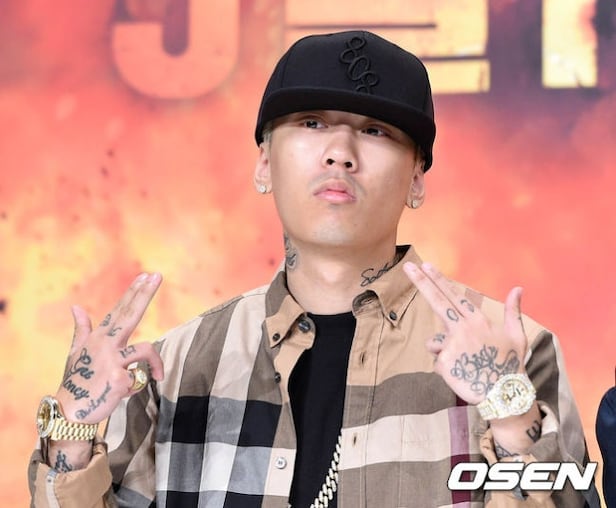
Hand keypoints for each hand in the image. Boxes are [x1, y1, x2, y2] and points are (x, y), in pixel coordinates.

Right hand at [55, 272, 163, 423]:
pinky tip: (123, 394)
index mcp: (99, 337)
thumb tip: (76, 307)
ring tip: (159, 376)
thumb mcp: (77, 353)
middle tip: (158, 275)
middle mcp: (105, 344)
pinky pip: (140, 379)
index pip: (120, 310)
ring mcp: (112, 361)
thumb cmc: (77, 381)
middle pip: (130, 314)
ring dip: (157, 364)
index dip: (134, 291)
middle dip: (145, 294)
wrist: (69, 412)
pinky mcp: (119, 379)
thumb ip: (82, 329)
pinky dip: (136, 387)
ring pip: (146, 349)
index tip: (147, 275)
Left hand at [403, 262, 527, 405]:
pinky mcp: (443, 362)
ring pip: (434, 341)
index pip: (454, 295)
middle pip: (437, 301)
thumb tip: (518, 288)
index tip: (425, 265)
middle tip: (407, 266)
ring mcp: (451, 344)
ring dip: (442, 350)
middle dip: (421, 282)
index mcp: (478, 320)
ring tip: (463, 364)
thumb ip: (512, 311)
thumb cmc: (511, 365)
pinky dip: (446, 368)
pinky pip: (437, 361)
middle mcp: (462, 328)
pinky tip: (461, 375)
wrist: (504, 395)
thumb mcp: (516, 335)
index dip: (439, 280)